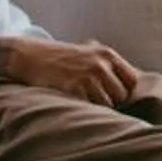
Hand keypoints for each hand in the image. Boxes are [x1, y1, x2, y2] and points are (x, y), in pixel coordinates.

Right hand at [0, 37, 140, 106]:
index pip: (132, 81)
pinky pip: (90, 108)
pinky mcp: (74, 88)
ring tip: (85, 103)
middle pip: (122, 95)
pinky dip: (84, 109)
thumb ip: (107, 64)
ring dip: (98, 108)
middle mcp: (101, 64)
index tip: (113, 95)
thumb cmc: (60, 56)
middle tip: (96, 101)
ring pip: (108, 105)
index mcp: (107, 54)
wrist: (29, 55)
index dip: (124, 91)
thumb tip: (129, 84)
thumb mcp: (88, 51)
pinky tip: (75, 104)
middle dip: (112, 102)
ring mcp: (88, 76)